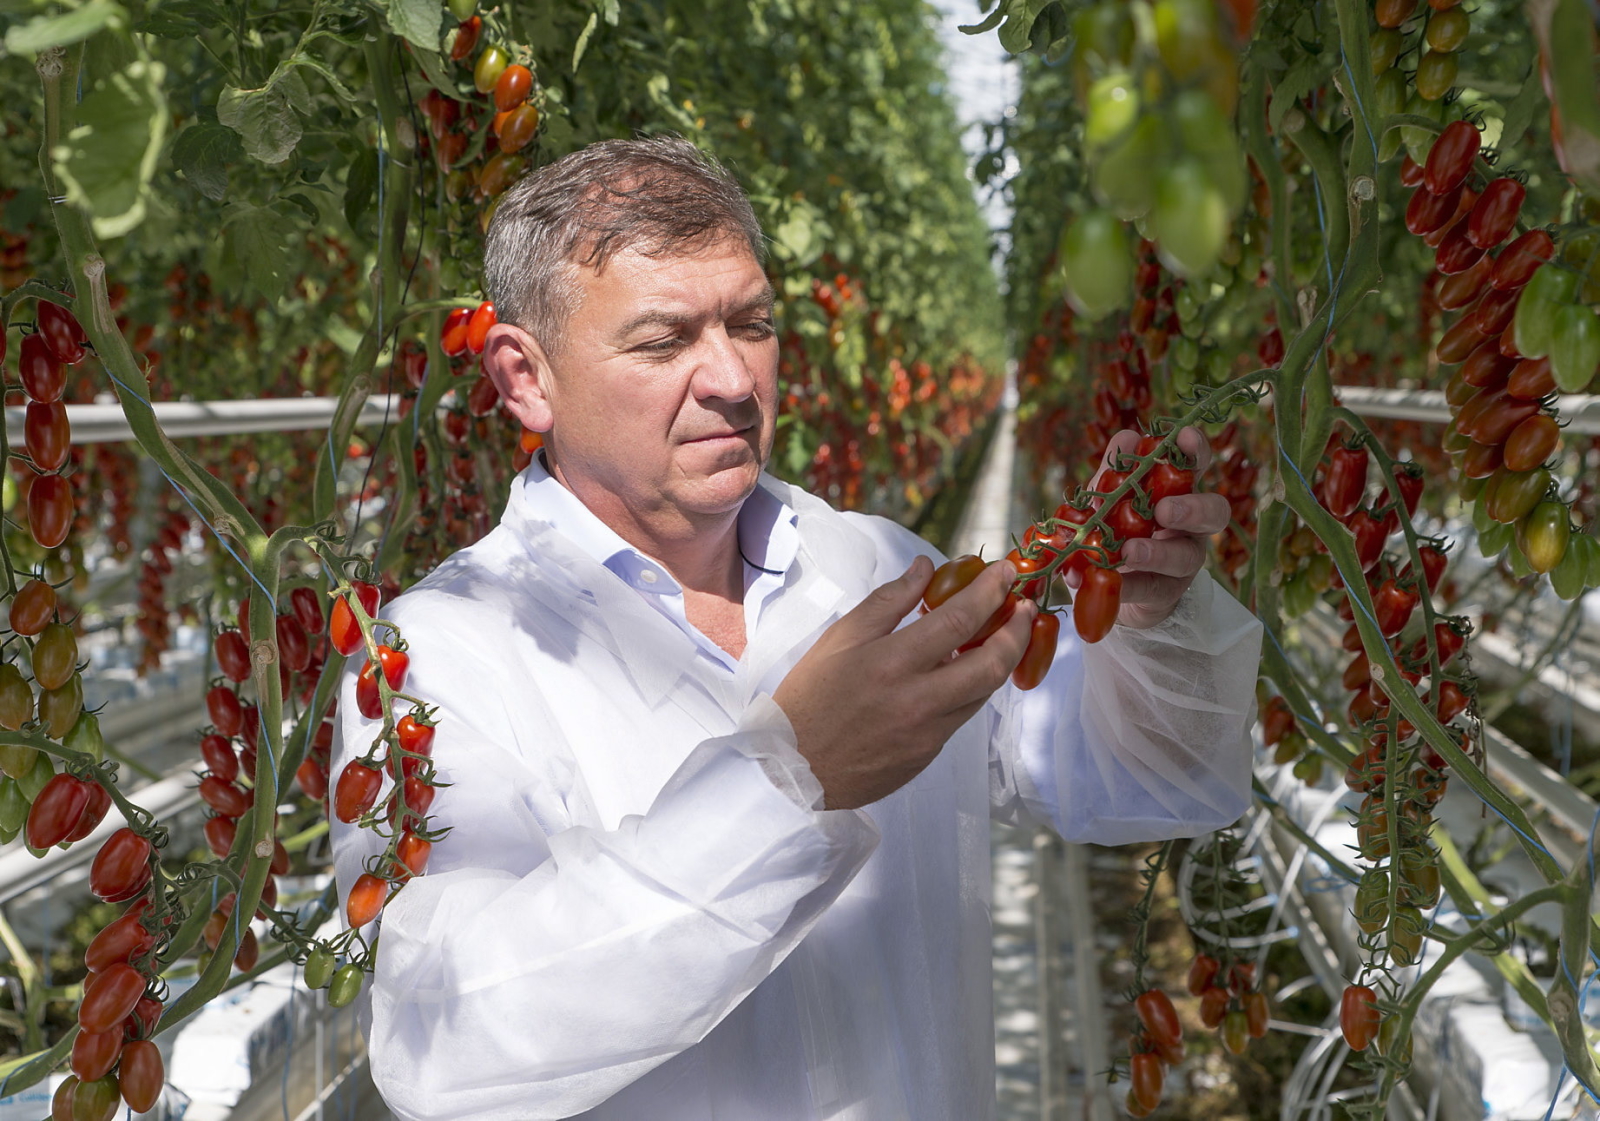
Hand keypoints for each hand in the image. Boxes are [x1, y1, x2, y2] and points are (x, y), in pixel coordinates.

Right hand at [773, 556, 1035, 809]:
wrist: (792, 768)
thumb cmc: (810, 697)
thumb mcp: (840, 638)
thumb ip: (888, 601)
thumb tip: (925, 568)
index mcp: (892, 662)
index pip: (959, 620)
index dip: (990, 592)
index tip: (1006, 572)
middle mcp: (918, 699)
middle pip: (992, 664)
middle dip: (1018, 632)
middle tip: (1025, 609)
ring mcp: (927, 732)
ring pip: (983, 693)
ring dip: (1000, 661)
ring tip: (1002, 636)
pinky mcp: (928, 754)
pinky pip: (961, 716)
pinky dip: (970, 689)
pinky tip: (963, 673)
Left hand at [1067, 426, 1230, 629]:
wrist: (1111, 586)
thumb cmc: (1117, 530)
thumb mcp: (1109, 498)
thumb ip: (1117, 470)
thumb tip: (1127, 438)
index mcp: (1179, 493)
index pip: (1196, 466)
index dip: (1196, 451)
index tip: (1185, 437)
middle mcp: (1191, 526)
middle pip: (1215, 512)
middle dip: (1193, 508)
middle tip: (1165, 510)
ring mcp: (1183, 562)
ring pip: (1185, 556)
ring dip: (1158, 552)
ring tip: (1130, 551)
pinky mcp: (1165, 593)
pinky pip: (1152, 588)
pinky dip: (1129, 584)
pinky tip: (1110, 580)